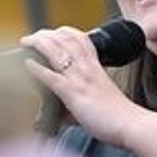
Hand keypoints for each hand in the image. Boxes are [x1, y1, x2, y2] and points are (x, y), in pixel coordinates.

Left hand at [20, 26, 140, 146]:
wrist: (130, 124)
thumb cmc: (118, 116)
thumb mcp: (101, 101)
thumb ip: (79, 103)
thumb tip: (60, 116)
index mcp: (96, 67)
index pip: (81, 39)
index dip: (65, 32)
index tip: (53, 31)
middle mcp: (87, 69)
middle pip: (65, 40)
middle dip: (46, 34)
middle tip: (32, 36)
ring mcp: (80, 80)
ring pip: (56, 52)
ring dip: (38, 43)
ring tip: (26, 42)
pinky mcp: (73, 94)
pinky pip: (52, 77)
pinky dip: (37, 69)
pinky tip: (27, 64)